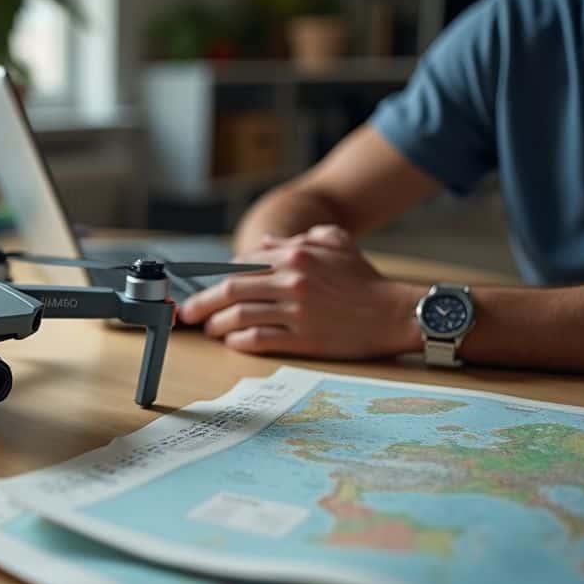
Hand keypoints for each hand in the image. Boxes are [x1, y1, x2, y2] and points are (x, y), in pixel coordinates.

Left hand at [179, 225, 421, 358]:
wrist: (396, 313)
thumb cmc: (364, 279)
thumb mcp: (334, 245)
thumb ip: (295, 241)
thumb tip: (260, 245)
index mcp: (296, 257)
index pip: (240, 265)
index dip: (215, 278)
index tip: (202, 289)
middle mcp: (292, 282)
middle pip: (230, 290)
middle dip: (202, 303)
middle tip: (187, 314)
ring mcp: (297, 311)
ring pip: (241, 316)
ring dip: (218, 325)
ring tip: (211, 331)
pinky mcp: (304, 338)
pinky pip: (261, 340)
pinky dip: (240, 341)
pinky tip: (233, 342)